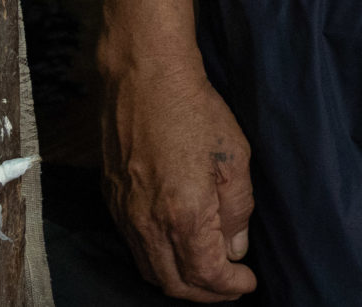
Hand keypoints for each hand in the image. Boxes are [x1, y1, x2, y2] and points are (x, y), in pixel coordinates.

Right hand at [100, 61, 256, 300]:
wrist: (144, 77)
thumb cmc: (195, 110)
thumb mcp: (235, 157)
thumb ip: (237, 210)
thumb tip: (235, 247)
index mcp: (184, 215)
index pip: (207, 274)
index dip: (230, 287)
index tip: (248, 282)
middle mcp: (148, 224)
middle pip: (175, 284)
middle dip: (206, 294)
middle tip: (230, 287)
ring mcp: (125, 215)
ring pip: (151, 270)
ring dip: (180, 281)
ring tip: (207, 274)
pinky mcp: (112, 201)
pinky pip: (134, 248)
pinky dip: (158, 261)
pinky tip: (177, 249)